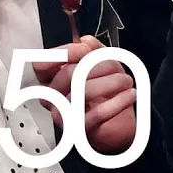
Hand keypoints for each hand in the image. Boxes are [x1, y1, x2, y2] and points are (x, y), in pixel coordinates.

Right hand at [34, 35, 137, 153]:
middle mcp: (53, 98)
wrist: (118, 123)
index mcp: (52, 80)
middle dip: (97, 65)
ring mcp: (63, 115)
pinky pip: (96, 114)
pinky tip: (130, 94)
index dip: (63, 53)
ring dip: (111, 82)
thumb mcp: (101, 63)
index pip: (42, 64)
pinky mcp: (79, 131)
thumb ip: (92, 49)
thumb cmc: (105, 92)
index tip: (85, 50)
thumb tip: (85, 42)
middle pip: (68, 73)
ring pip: (83, 91)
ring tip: (127, 81)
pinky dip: (117, 102)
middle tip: (116, 66)